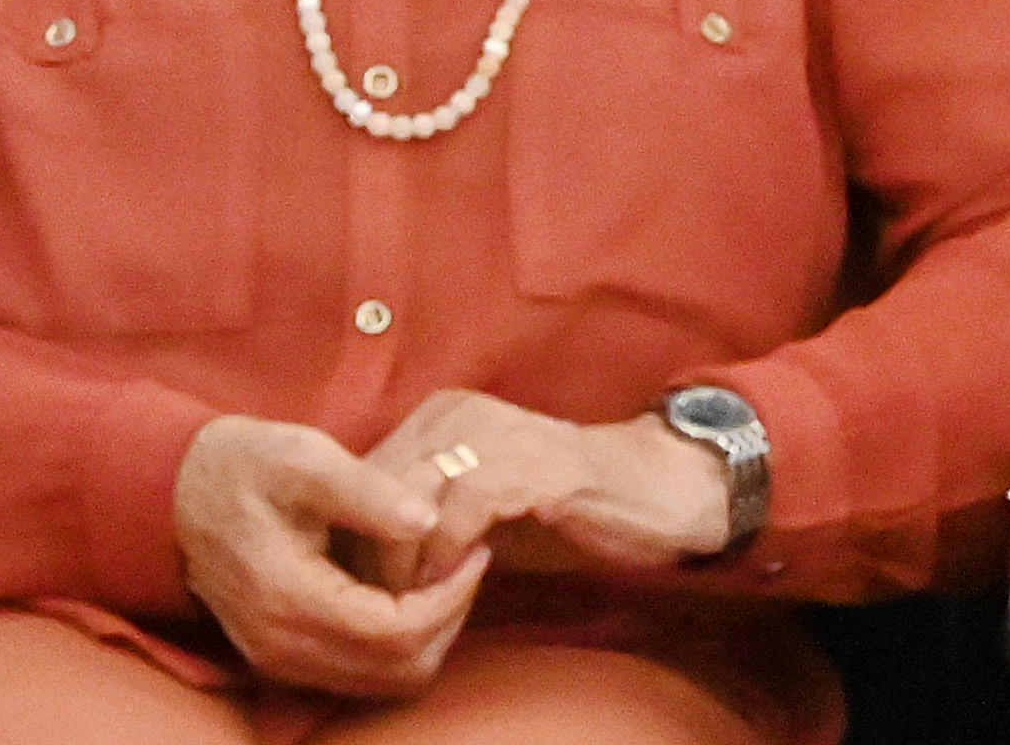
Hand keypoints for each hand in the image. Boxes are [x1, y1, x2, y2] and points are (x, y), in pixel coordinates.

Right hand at [173, 413, 486, 698]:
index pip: (395, 632)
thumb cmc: (246, 465)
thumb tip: (428, 519)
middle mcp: (282, 645)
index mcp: (289, 598)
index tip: (475, 551)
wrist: (180, 491)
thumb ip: (367, 491)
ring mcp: (279, 657)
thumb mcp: (306, 458)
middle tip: (470, 562)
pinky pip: (359, 672)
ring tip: (447, 573)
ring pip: (382, 681)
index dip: (449, 598)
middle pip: (396, 670)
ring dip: (427, 635)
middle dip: (448, 620)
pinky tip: (411, 589)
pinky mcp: (283, 654)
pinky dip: (398, 642)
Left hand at [360, 389, 735, 590]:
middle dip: (374, 550)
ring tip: (418, 597)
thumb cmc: (560, 507)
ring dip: (406, 559)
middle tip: (389, 598)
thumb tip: (357, 553)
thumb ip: (423, 514)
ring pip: (410, 498)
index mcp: (444, 413)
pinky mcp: (530, 466)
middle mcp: (463, 412)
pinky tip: (459, 581)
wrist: (653, 491)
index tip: (371, 580)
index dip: (357, 531)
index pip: (362, 471)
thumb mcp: (478, 504)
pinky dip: (448, 556)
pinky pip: (460, 513)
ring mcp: (498, 435)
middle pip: (377, 484)